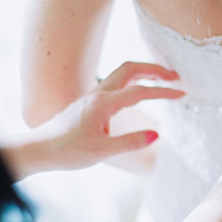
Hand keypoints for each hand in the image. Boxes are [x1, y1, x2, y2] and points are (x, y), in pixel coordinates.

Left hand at [0, 62, 184, 176]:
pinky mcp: (90, 102)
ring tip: (164, 79)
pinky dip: (134, 80)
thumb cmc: (67, 151)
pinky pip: (116, 83)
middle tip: (176, 77)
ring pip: (123, 73)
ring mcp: (93, 96)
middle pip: (131, 69)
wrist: (39, 149)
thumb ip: (131, 142)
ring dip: (145, 72)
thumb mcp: (102, 152)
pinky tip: (140, 89)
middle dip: (156, 70)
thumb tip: (157, 135)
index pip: (141, 91)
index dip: (164, 92)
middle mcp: (98, 94)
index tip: (183, 94)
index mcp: (103, 103)